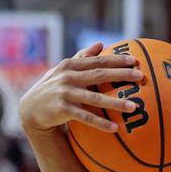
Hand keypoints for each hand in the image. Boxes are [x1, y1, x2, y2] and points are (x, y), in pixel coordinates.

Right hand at [18, 42, 141, 134]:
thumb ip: (82, 56)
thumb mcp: (64, 69)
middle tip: (140, 77)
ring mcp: (64, 94)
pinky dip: (100, 123)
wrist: (30, 108)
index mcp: (70, 65)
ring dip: (115, 103)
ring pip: (95, 98)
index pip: (98, 61)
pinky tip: (115, 128)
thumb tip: (100, 43)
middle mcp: (67, 77)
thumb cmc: (53, 86)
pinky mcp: (62, 110)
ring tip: (134, 107)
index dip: (116, 60)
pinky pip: (85, 117)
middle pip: (99, 75)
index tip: (135, 60)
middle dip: (121, 75)